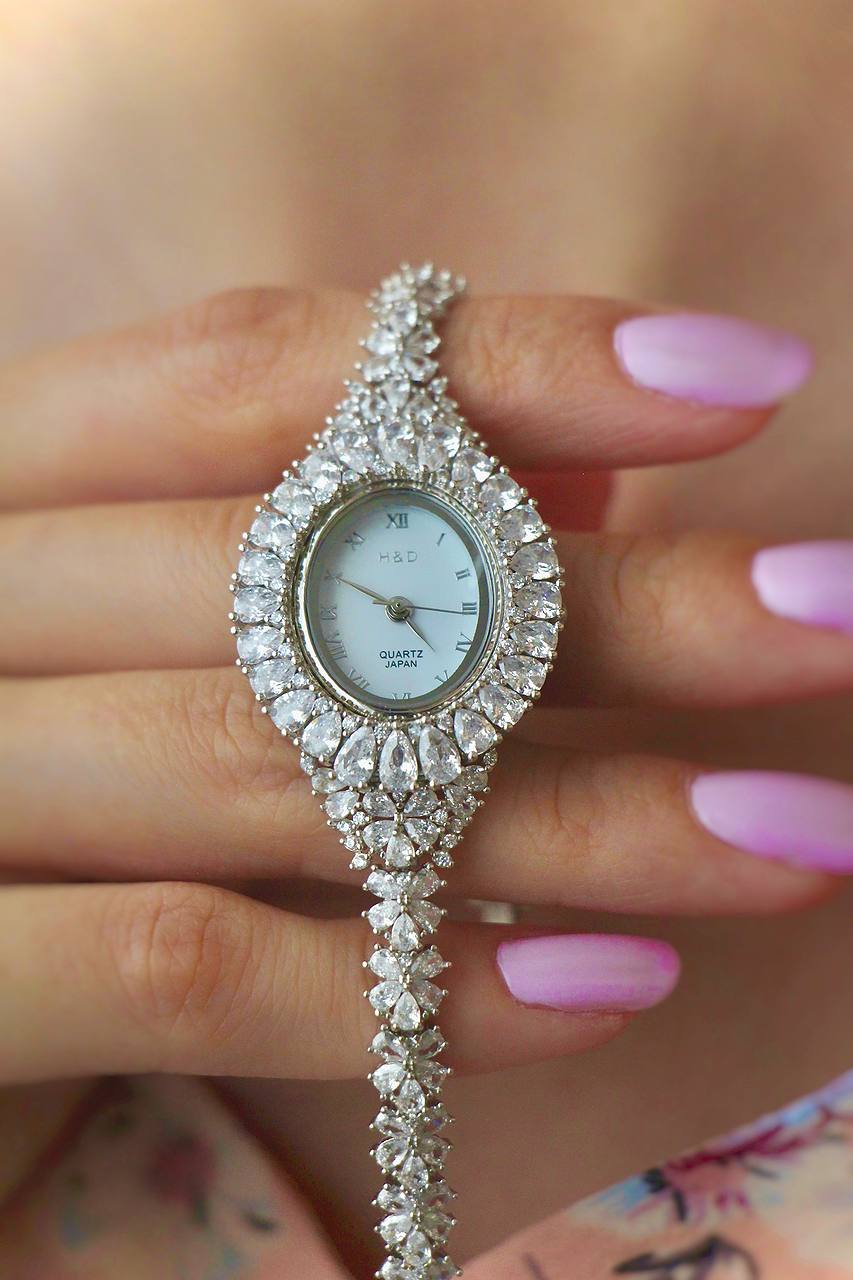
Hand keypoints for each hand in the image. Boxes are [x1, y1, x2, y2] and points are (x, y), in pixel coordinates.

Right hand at [1, 286, 850, 1094]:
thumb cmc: (47, 781)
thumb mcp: (159, 635)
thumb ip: (333, 547)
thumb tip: (588, 480)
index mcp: (3, 484)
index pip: (253, 369)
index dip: (503, 364)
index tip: (739, 373)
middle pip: (308, 569)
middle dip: (597, 598)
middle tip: (825, 612)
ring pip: (277, 767)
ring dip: (568, 808)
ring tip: (787, 830)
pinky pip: (182, 970)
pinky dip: (404, 982)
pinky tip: (606, 981)